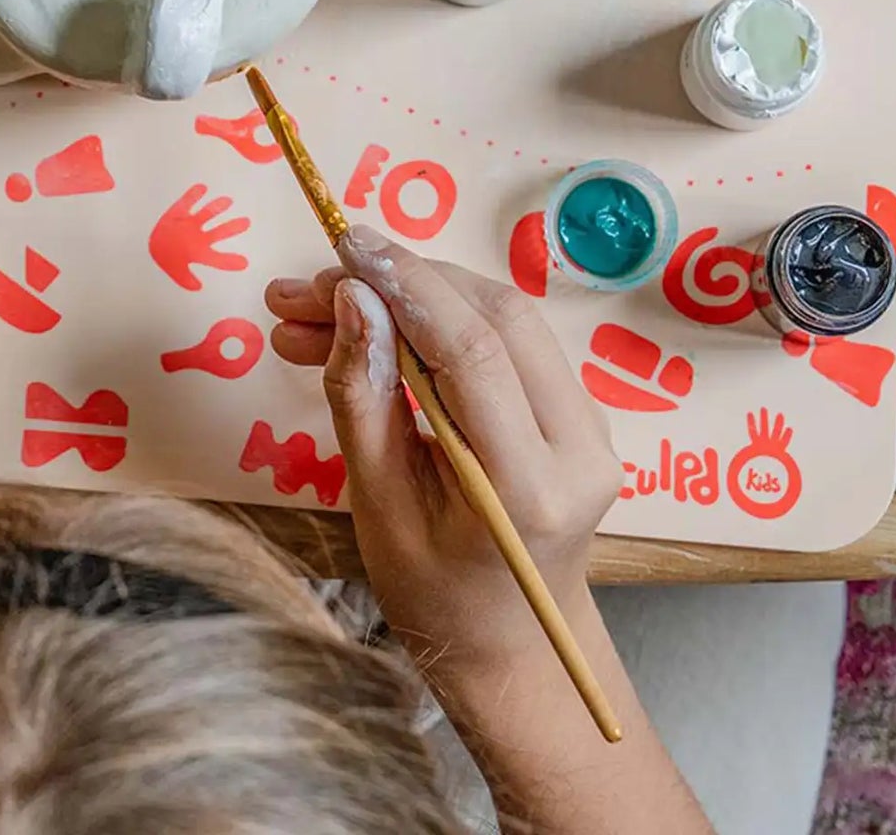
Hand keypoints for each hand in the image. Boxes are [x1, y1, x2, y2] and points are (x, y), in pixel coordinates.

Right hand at [264, 226, 622, 693]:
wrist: (512, 647)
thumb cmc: (434, 595)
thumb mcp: (378, 506)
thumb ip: (364, 397)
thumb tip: (350, 299)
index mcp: (530, 486)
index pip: (473, 350)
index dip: (406, 285)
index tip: (341, 248)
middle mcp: (581, 446)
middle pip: (494, 316)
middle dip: (396, 282)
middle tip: (305, 287)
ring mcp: (590, 424)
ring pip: (499, 316)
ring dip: (408, 294)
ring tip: (312, 307)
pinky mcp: (577, 409)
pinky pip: (505, 338)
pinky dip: (433, 319)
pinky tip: (365, 324)